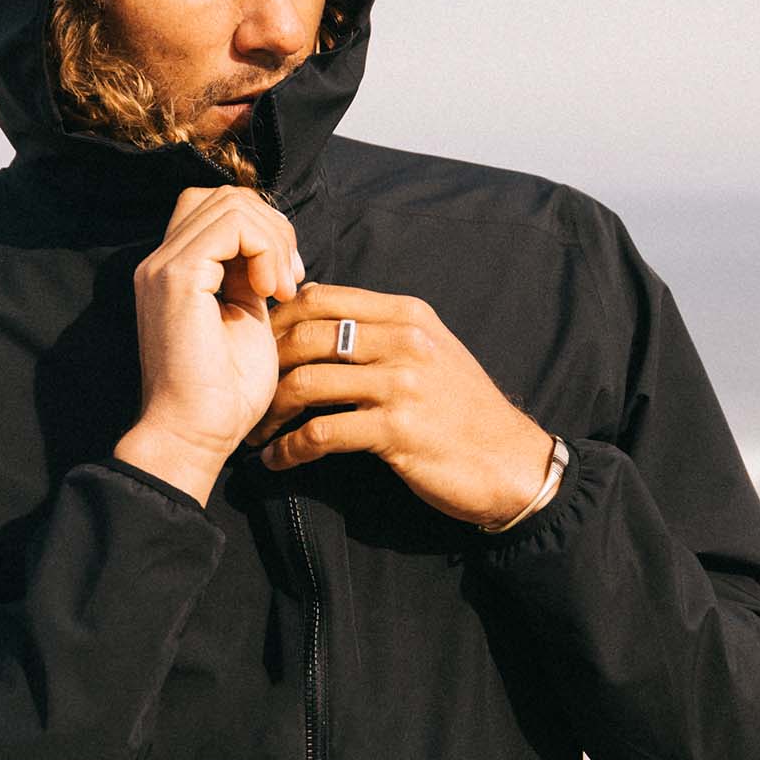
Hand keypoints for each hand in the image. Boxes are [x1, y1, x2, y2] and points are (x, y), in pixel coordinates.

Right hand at [114, 186, 303, 505]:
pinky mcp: (177, 276)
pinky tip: (271, 291)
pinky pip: (231, 225)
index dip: (262, 230)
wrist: (196, 435)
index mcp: (176, 271)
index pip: (218, 209)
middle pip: (225, 196)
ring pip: (231, 203)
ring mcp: (164, 266)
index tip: (286, 278)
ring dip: (273, 240)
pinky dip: (265, 249)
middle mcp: (161, 261)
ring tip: (281, 289)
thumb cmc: (225, 395)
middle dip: (272, 228)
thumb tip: (276, 249)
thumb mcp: (247, 320)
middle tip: (289, 280)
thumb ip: (251, 278)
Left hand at [244, 284, 553, 526]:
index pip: (321, 297)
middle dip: (264, 367)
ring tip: (254, 433)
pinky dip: (289, 450)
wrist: (512, 462)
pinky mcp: (397, 430)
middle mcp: (404, 340)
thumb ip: (381, 329)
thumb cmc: (462, 410)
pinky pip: (322, 434)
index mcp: (407, 313)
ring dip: (269, 413)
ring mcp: (402, 384)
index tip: (255, 350)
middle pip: (305, 337)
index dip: (277, 321)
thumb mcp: (430, 350)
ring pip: (306, 383)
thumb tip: (316, 307)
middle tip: (247, 395)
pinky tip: (277, 462)